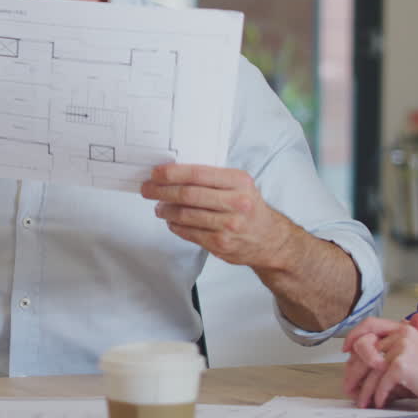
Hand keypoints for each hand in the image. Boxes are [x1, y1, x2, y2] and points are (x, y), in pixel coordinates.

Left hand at [141, 164, 296, 268]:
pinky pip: (189, 233)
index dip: (172, 173)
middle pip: (188, 195)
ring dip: (165, 210)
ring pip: (185, 215)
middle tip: (148, 189)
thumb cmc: (250, 208)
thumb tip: (175, 173)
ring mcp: (228, 226)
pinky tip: (171, 220)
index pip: (198, 174)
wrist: (270, 239)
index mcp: (239, 182)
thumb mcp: (240, 185)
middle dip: (162, 191)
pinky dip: (175, 225)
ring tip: (159, 206)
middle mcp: (236, 203)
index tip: (156, 173)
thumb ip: (213, 178)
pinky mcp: (221, 244)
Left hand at [343, 313, 417, 408]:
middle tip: (349, 387)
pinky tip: (378, 402)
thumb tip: (375, 348)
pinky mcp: (402, 365)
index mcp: (403, 327)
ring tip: (362, 401)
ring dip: (365, 389)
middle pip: (365, 351)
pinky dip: (379, 395)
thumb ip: (399, 342)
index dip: (354, 335)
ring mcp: (401, 348)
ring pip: (371, 370)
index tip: (346, 350)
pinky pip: (382, 382)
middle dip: (354, 372)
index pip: (370, 324)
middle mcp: (401, 334)